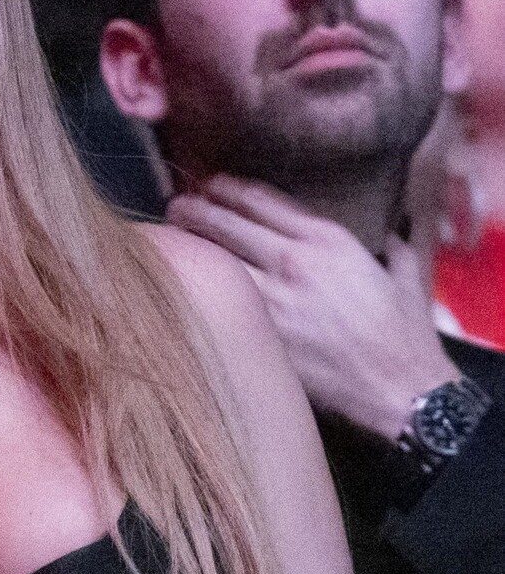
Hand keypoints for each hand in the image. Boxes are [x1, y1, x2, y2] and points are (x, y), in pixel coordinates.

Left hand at [167, 177, 457, 439]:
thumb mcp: (406, 277)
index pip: (260, 199)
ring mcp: (271, 299)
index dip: (227, 188)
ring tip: (166, 240)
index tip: (210, 185)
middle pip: (225, 223)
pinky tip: (179, 288)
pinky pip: (215, 305)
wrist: (399, 388)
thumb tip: (390, 237)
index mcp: (328, 240)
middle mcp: (294, 261)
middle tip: (175, 207)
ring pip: (212, 260)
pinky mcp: (258, 336)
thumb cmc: (405, 336)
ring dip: (187, 246)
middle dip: (194, 209)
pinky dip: (196, 292)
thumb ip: (392, 248)